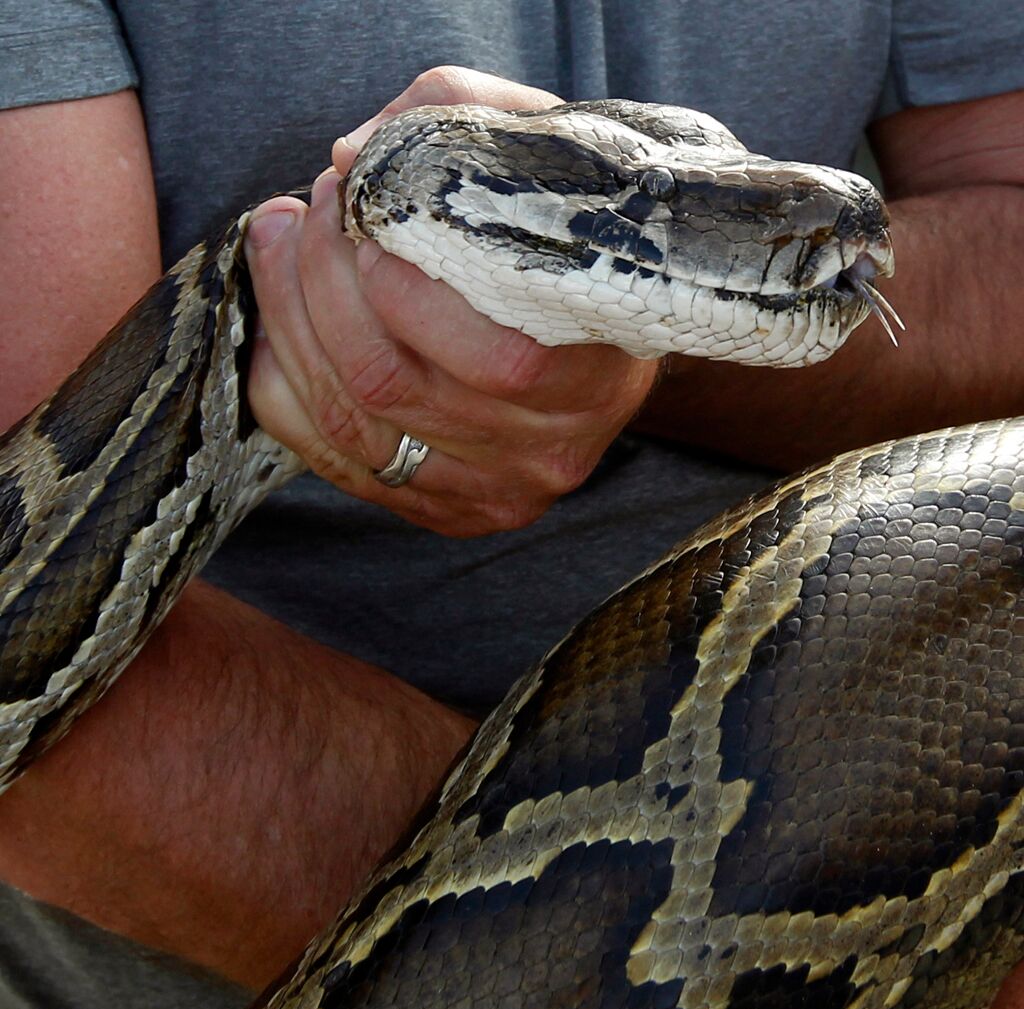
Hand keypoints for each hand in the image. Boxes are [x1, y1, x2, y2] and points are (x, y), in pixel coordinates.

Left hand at [244, 66, 658, 537]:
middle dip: (319, 285)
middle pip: (392, 386)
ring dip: (289, 325)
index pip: (492, 358)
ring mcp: (495, 492)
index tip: (361, 207)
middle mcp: (548, 452)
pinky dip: (285, 386)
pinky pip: (331, 460)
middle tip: (307, 212)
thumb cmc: (572, 237)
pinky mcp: (449, 511)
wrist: (612, 332)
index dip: (400, 285)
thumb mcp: (544, 155)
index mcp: (596, 378)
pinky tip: (280, 324)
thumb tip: (352, 154)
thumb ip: (455, 122)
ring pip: (349, 425)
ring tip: (280, 245)